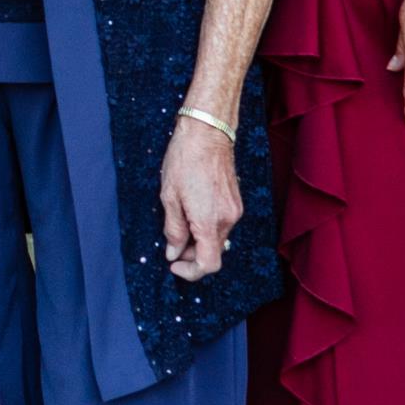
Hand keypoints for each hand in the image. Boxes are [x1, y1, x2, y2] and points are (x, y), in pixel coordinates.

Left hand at [156, 112, 243, 278]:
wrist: (208, 132)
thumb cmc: (184, 160)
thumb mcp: (169, 197)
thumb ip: (173, 230)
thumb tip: (174, 253)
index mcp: (209, 222)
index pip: (208, 265)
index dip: (190, 272)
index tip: (174, 266)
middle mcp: (228, 219)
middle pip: (213, 253)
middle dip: (192, 255)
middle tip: (172, 244)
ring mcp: (235, 210)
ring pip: (217, 239)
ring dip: (199, 240)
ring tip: (180, 222)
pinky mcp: (236, 202)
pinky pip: (221, 225)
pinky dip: (207, 227)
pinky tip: (192, 212)